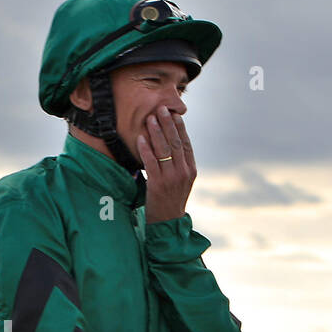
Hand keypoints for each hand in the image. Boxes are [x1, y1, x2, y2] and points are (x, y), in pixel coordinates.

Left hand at [135, 106, 195, 222]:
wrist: (168, 223)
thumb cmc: (171, 200)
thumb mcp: (181, 182)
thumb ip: (179, 165)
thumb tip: (172, 145)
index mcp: (191, 170)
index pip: (186, 144)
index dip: (180, 128)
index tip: (174, 114)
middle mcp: (183, 172)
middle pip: (176, 143)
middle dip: (168, 124)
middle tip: (161, 109)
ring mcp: (171, 178)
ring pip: (164, 150)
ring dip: (156, 132)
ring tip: (150, 119)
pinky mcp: (158, 185)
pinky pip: (151, 162)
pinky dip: (145, 149)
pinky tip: (140, 138)